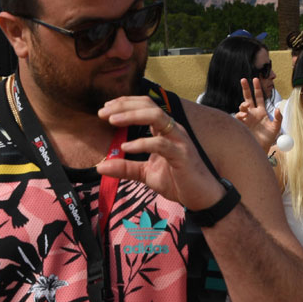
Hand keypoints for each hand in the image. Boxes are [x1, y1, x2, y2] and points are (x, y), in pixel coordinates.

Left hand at [97, 96, 224, 209]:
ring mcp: (179, 140)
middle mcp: (173, 130)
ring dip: (132, 116)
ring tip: (113, 121)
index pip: (144, 106)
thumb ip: (125, 168)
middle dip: (124, 105)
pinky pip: (161, 143)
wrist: (201, 198)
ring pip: (156, 116)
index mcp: (164, 130)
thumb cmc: (178, 182)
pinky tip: (126, 147)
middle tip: (102, 113)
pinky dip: (142, 143)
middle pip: (148, 105)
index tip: (105, 109)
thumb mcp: (146, 174)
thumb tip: (100, 167)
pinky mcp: (182, 155)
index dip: (124, 104)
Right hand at [234, 78, 281, 151]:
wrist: (261, 149)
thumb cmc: (269, 139)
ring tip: (246, 106)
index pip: (259, 97)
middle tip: (243, 79)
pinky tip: (243, 116)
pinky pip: (238, 117)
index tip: (255, 79)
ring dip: (243, 105)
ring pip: (242, 107)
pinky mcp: (242, 125)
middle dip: (245, 88)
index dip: (257, 88)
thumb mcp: (276, 128)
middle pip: (248, 97)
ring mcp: (246, 118)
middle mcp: (252, 113)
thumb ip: (278, 118)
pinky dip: (240, 115)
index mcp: (261, 111)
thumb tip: (277, 108)